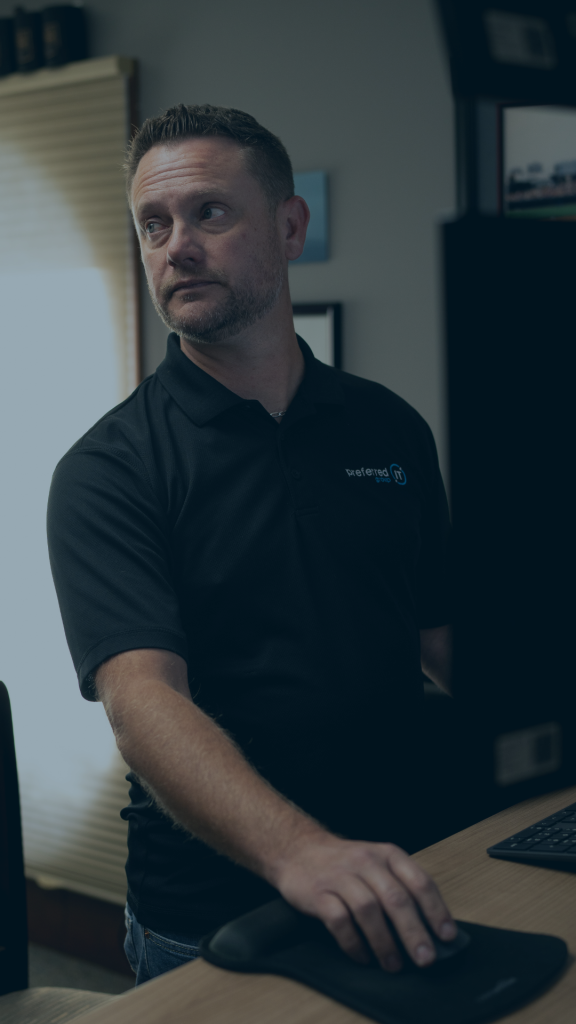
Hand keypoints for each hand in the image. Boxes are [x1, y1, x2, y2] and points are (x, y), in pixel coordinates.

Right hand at [273, 833, 456, 970]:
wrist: (299, 850)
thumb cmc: (346, 864)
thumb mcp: (378, 865)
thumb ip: (401, 888)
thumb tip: (430, 928)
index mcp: (388, 855)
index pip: (419, 881)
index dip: (436, 910)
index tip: (447, 936)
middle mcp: (366, 862)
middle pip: (396, 899)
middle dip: (413, 932)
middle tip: (425, 959)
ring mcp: (341, 876)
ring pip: (369, 910)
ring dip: (384, 942)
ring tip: (394, 964)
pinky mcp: (319, 893)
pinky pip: (339, 921)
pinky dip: (353, 943)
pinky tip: (362, 956)